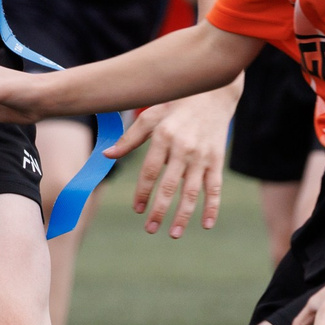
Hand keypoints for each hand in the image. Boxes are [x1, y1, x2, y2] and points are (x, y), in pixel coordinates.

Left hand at [118, 83, 235, 237]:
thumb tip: (107, 155)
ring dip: (184, 215)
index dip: (143, 192)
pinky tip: (207, 225)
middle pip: (170, 186)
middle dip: (160, 210)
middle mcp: (184, 148)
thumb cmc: (176, 103)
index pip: (150, 171)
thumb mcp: (151, 115)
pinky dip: (213, 207)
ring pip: (192, 191)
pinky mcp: (217, 159)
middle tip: (150, 229)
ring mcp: (202, 156)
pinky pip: (215, 187)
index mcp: (164, 137)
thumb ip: (130, 137)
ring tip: (174, 234)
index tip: (137, 209)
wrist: (213, 91)